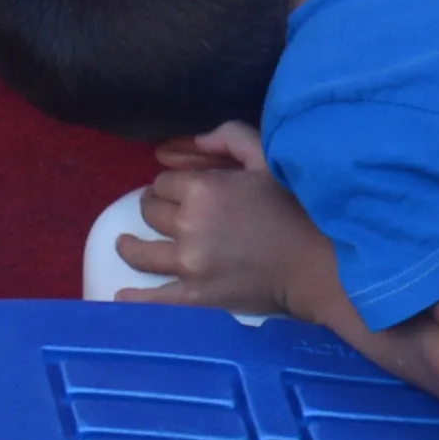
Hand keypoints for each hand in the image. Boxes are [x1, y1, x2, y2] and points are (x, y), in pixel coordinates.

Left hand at [117, 122, 327, 313]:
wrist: (318, 263)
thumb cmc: (294, 206)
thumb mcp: (265, 157)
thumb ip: (225, 139)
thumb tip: (183, 145)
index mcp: (203, 190)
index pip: (163, 182)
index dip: (172, 184)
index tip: (183, 190)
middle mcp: (189, 226)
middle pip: (150, 213)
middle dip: (156, 209)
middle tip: (167, 214)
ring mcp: (189, 266)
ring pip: (141, 252)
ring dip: (130, 246)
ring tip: (127, 245)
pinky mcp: (196, 298)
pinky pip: (153, 300)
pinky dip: (133, 298)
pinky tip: (120, 295)